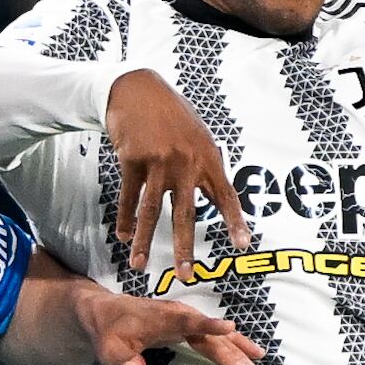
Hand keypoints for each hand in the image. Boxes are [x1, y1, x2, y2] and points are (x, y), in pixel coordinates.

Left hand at [74, 288, 264, 364]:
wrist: (105, 313)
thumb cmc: (109, 331)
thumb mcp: (109, 350)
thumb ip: (122, 360)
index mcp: (161, 319)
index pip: (187, 322)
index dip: (207, 325)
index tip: (229, 327)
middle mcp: (178, 316)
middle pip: (207, 334)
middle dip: (229, 349)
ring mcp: (185, 320)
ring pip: (214, 334)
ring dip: (236, 345)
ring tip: (259, 357)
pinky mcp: (187, 327)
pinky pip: (212, 336)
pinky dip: (231, 343)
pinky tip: (246, 351)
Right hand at [107, 71, 248, 271]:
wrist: (137, 89)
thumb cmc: (171, 113)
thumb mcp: (198, 135)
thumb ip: (205, 165)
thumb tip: (212, 192)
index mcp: (208, 157)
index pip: (225, 196)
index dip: (234, 221)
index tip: (242, 245)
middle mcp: (185, 162)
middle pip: (185, 213)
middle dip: (184, 247)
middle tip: (186, 275)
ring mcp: (158, 162)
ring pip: (151, 210)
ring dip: (143, 241)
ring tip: (140, 265)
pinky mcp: (132, 160)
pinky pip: (128, 197)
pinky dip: (124, 218)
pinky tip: (122, 236)